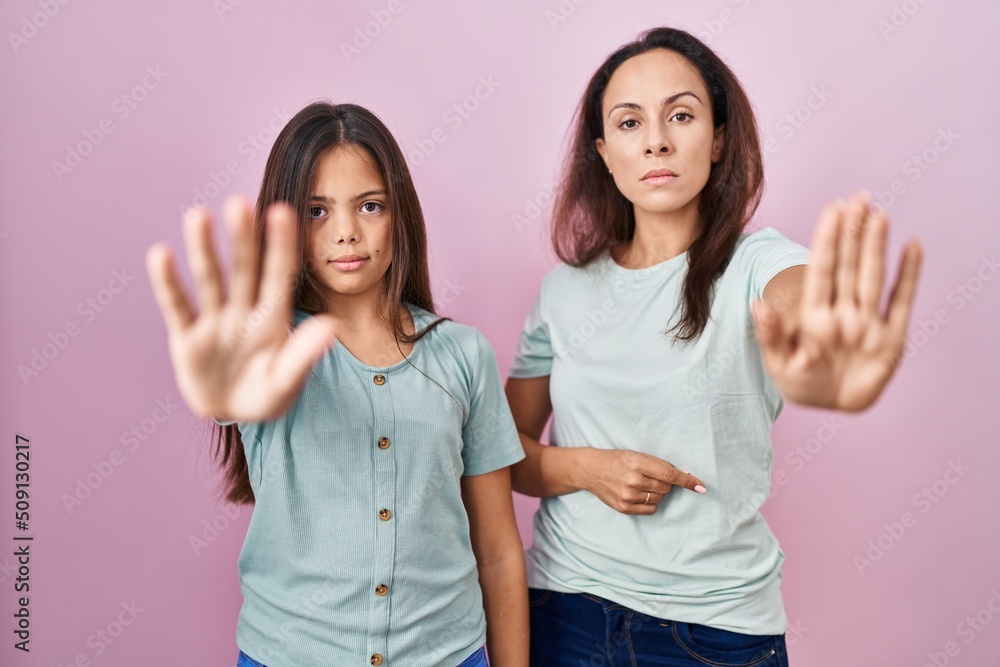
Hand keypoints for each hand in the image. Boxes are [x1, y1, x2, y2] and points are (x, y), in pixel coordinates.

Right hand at [145, 195, 337, 421]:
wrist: (232, 413)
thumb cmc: (267, 395)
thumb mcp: (287, 380)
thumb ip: (304, 354)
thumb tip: (332, 326)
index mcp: (273, 318)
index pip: (279, 275)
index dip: (281, 244)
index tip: (283, 211)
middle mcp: (243, 311)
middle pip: (243, 269)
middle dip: (242, 238)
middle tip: (239, 203)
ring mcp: (214, 322)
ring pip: (210, 280)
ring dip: (203, 249)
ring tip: (197, 215)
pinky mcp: (187, 339)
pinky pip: (177, 307)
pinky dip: (168, 284)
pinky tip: (160, 255)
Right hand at [577, 448, 706, 515]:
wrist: (591, 469)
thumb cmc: (618, 460)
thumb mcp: (638, 455)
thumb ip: (660, 465)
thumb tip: (685, 476)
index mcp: (638, 463)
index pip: (669, 475)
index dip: (687, 481)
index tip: (701, 487)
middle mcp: (633, 481)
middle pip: (666, 488)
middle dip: (664, 483)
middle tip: (649, 476)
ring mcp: (628, 496)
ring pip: (660, 499)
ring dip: (656, 492)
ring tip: (640, 484)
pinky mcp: (624, 508)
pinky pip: (651, 509)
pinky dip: (650, 502)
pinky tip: (638, 494)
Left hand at [752, 190, 922, 410]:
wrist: (830, 405)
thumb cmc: (801, 382)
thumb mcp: (779, 363)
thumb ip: (770, 335)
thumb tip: (757, 304)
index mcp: (814, 316)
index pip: (821, 270)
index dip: (827, 239)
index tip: (833, 209)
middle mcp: (842, 313)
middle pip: (848, 265)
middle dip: (853, 232)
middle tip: (859, 197)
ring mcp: (867, 324)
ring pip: (871, 277)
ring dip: (875, 247)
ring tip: (878, 214)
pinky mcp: (891, 340)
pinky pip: (900, 303)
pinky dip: (908, 276)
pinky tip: (912, 246)